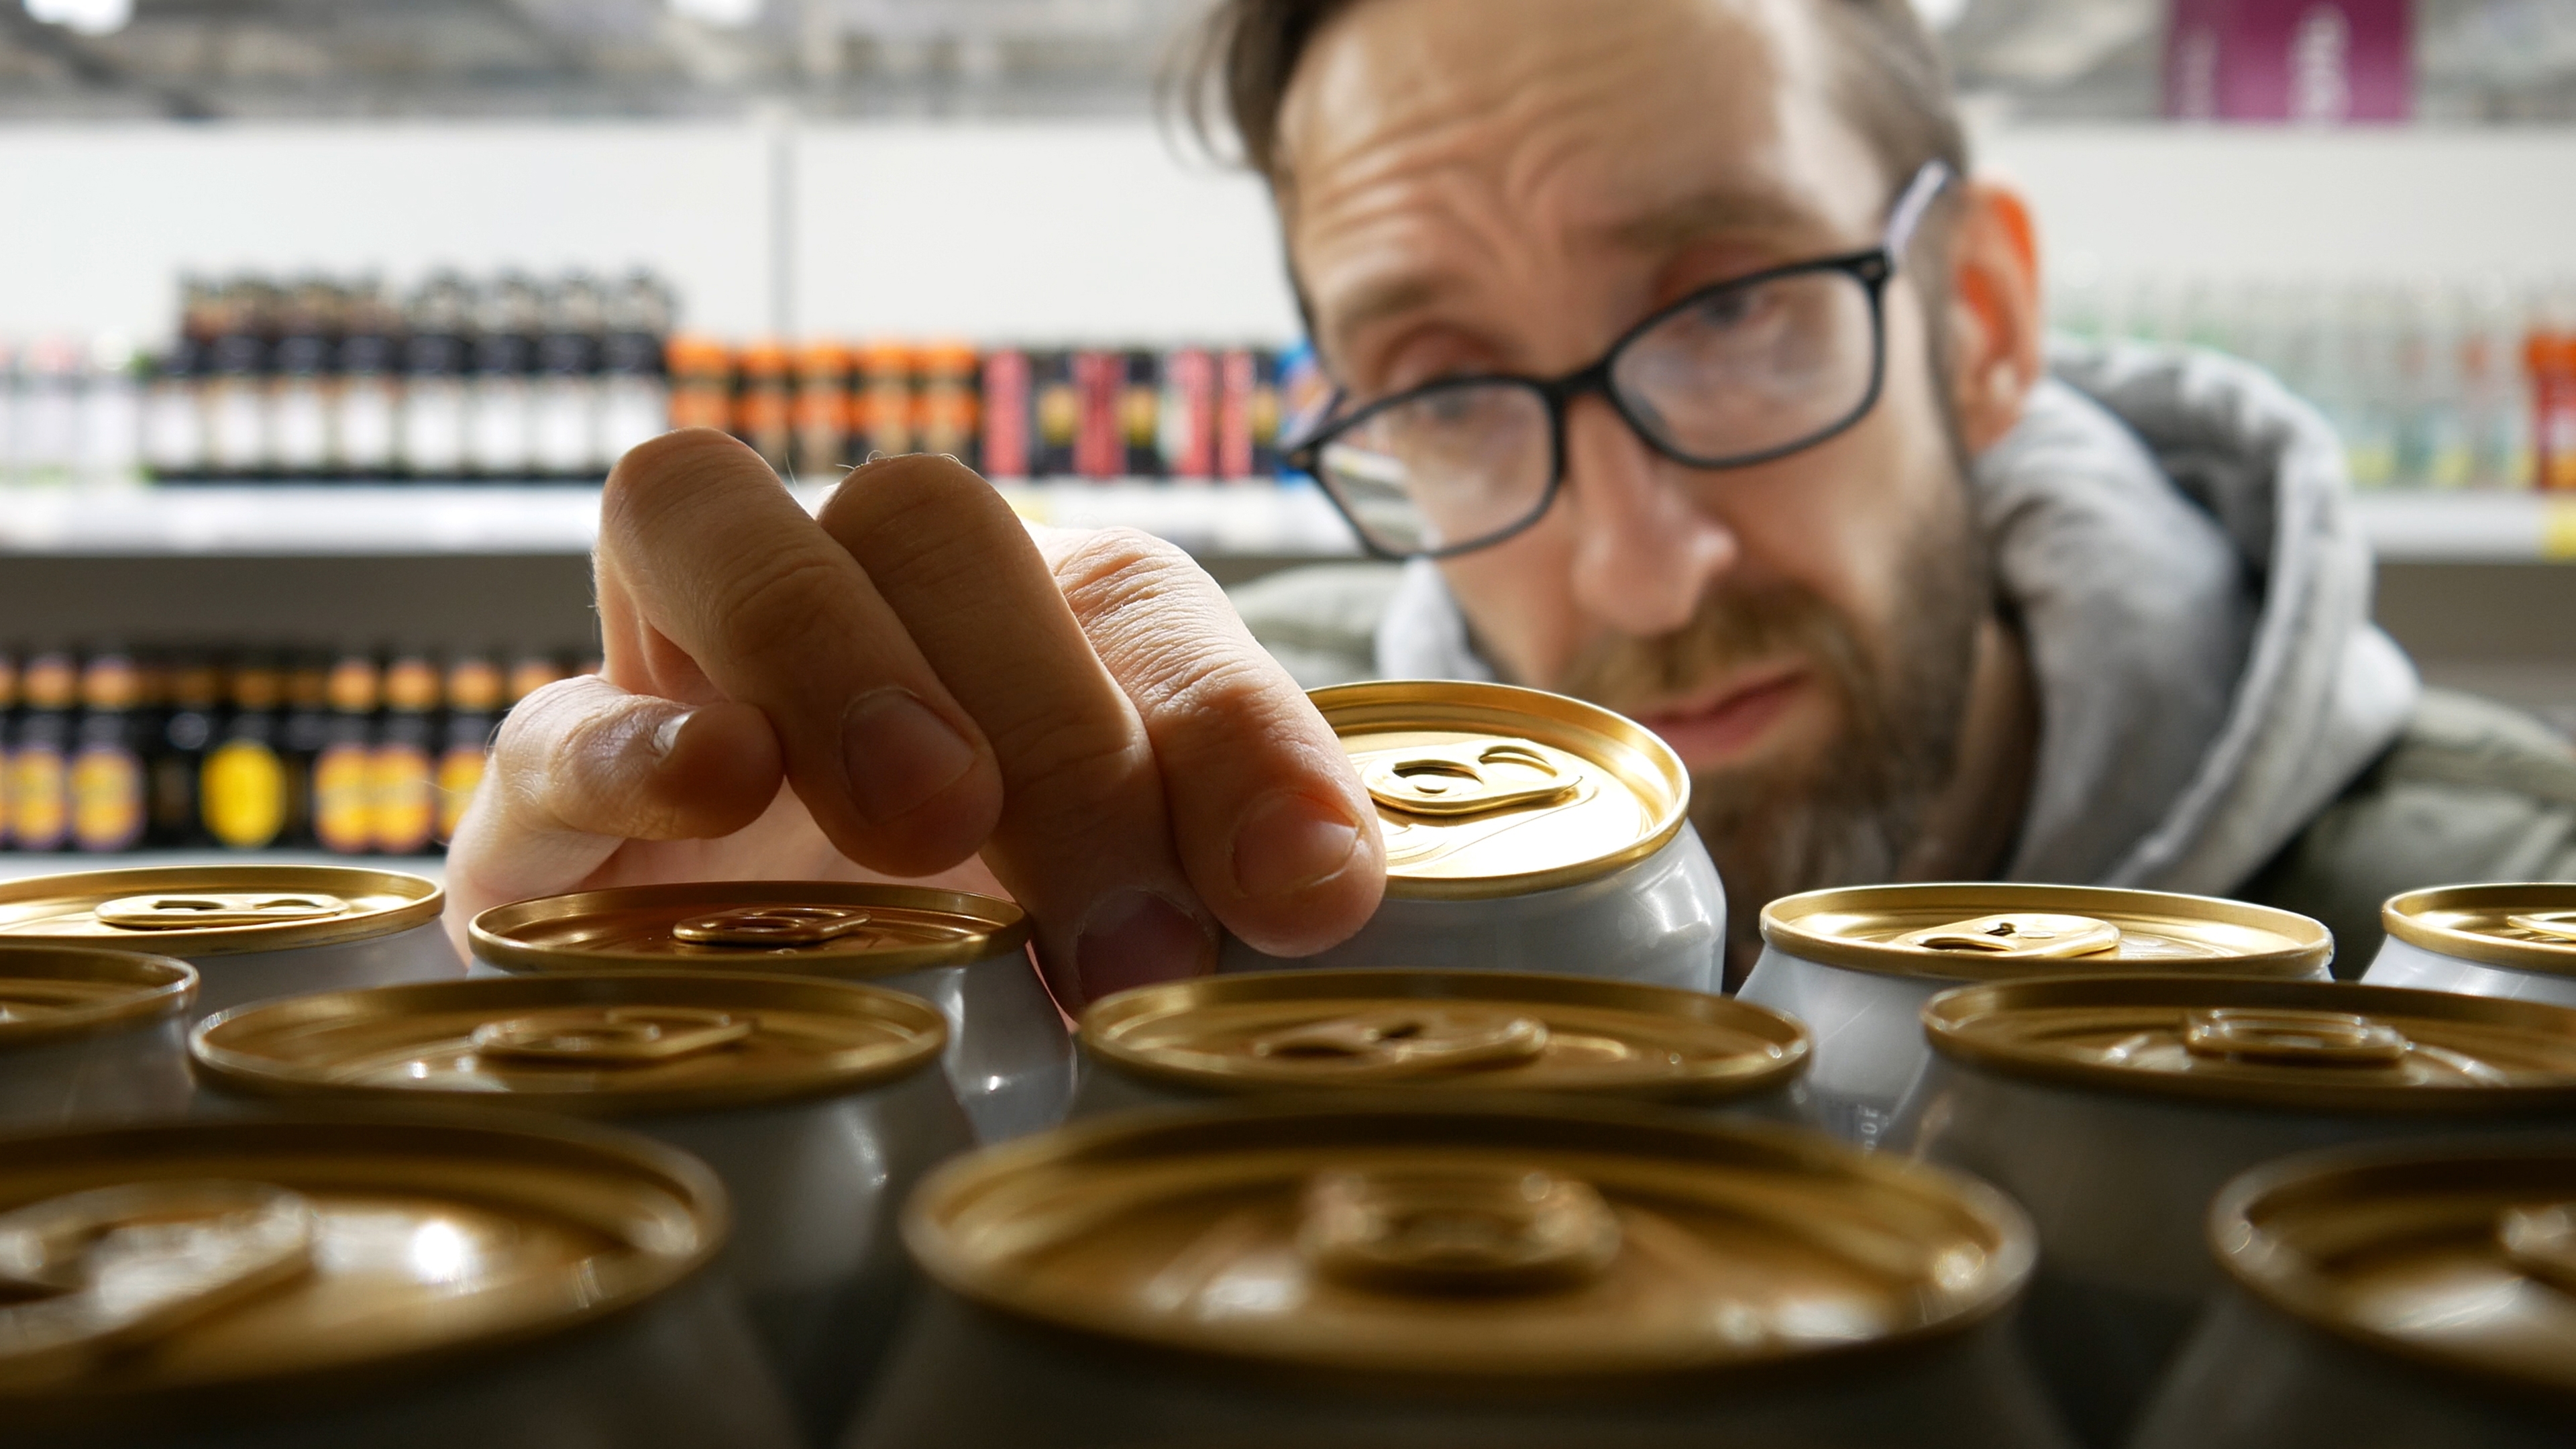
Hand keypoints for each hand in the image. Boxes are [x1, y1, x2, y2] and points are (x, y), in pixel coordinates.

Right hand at [443, 430, 1386, 1008]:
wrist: (767, 1076)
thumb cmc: (990, 990)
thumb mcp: (1123, 938)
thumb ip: (1212, 883)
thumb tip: (1330, 886)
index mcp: (1025, 629)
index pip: (1143, 606)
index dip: (1238, 732)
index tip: (1312, 891)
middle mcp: (854, 612)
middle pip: (926, 519)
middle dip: (1049, 715)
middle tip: (1132, 936)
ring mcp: (683, 679)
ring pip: (704, 513)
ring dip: (831, 646)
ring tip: (929, 815)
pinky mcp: (550, 807)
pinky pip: (551, 718)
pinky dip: (628, 741)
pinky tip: (716, 792)